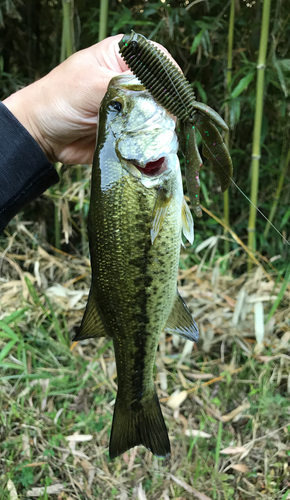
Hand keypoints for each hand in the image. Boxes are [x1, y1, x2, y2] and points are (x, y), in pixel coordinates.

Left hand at [3, 35, 174, 164]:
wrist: (41, 135)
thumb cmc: (60, 99)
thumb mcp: (93, 84)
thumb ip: (127, 88)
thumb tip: (160, 103)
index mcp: (123, 58)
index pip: (160, 62)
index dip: (169, 79)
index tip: (171, 99)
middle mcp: (130, 82)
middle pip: (163, 92)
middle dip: (165, 108)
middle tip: (162, 122)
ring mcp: (131, 108)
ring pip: (158, 117)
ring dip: (158, 128)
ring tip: (153, 137)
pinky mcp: (128, 131)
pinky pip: (147, 137)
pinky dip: (149, 144)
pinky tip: (148, 148)